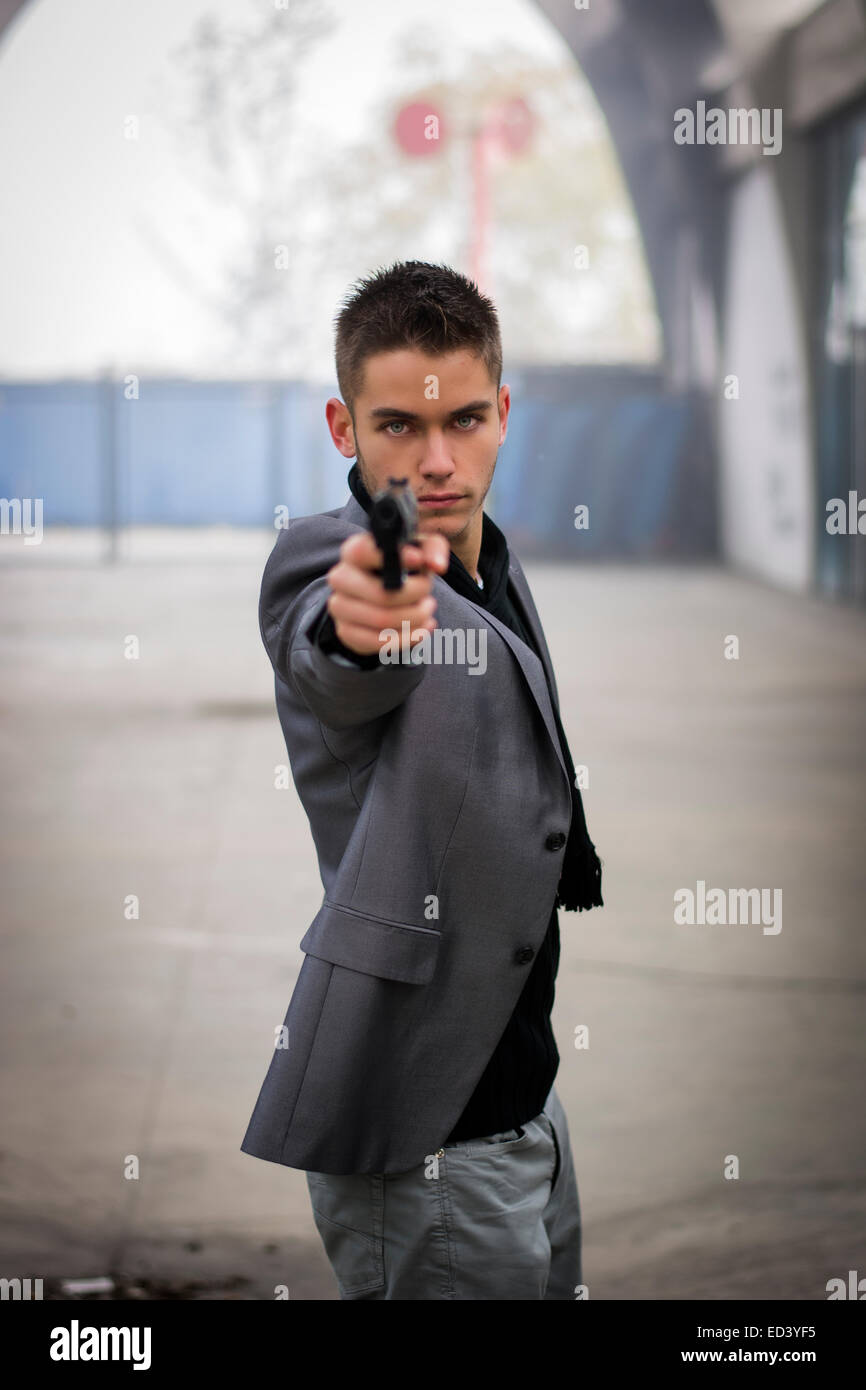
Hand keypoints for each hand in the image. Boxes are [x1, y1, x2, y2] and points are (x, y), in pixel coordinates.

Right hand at [325, 532, 449, 656]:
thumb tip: (437, 565)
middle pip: (380, 595)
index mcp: (354, 552)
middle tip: (429, 597)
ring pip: (382, 620)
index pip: (363, 552)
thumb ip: (433, 550)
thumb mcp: (421, 550)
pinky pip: (379, 642)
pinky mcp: (346, 632)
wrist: (382, 593)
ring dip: (414, 619)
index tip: (418, 561)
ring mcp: (340, 607)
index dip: (393, 559)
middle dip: (414, 598)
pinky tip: (421, 630)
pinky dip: (407, 638)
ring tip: (427, 611)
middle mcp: (341, 578)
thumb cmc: (404, 567)